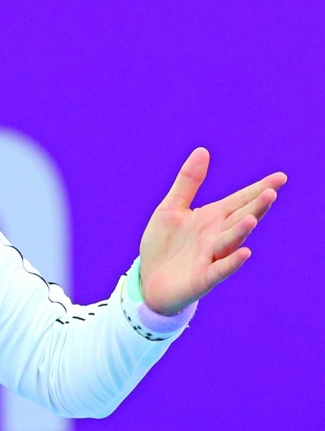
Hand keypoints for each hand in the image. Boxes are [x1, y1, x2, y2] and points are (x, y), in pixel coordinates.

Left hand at [139, 148, 286, 314]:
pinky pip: (220, 269)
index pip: (240, 200)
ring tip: (252, 219)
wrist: (149, 280)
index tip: (280, 178)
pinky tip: (244, 253)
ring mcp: (212, 257)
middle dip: (255, 207)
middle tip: (272, 192)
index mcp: (212, 217)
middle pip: (240, 218)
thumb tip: (203, 150)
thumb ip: (188, 182)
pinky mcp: (203, 278)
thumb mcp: (171, 208)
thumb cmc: (164, 244)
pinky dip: (232, 262)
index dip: (258, 189)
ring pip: (231, 242)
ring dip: (241, 231)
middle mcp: (217, 235)